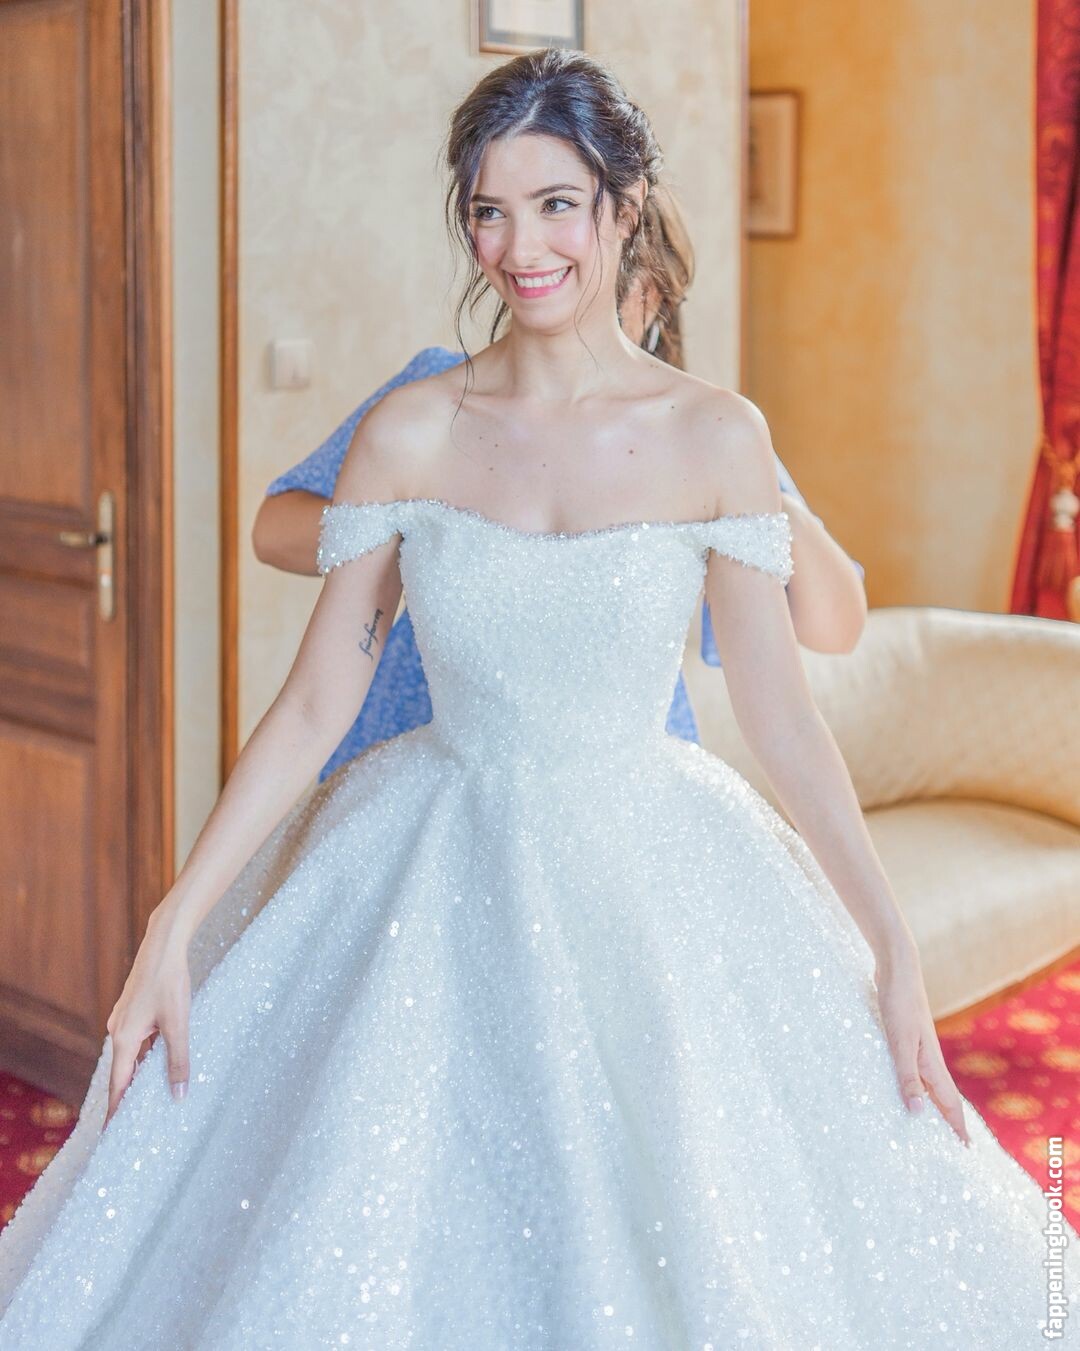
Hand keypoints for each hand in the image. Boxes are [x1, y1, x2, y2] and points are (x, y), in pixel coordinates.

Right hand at [104, 908, 191, 1128]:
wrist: (164, 945)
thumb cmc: (169, 983)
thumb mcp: (178, 1025)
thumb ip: (178, 1061)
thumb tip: (177, 1096)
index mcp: (124, 1039)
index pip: (118, 1085)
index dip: (115, 1111)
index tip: (109, 1135)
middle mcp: (118, 1031)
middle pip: (122, 1072)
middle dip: (127, 1097)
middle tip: (132, 1124)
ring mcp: (125, 1020)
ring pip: (131, 1056)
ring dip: (138, 1076)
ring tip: (146, 1100)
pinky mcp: (134, 1011)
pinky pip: (137, 1042)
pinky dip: (144, 1057)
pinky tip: (157, 1063)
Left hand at [874, 950, 970, 1146]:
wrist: (896, 968)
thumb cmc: (898, 1003)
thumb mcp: (899, 1043)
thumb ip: (907, 1077)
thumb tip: (918, 1114)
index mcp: (931, 1063)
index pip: (950, 1103)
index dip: (958, 1127)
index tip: (967, 1151)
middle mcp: (928, 1058)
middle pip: (943, 1097)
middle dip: (949, 1122)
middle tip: (952, 1147)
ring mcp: (918, 1047)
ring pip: (928, 1084)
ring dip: (932, 1106)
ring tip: (929, 1125)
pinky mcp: (904, 1037)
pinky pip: (914, 1071)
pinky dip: (914, 1086)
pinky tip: (903, 1088)